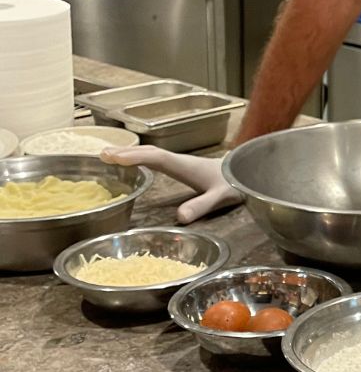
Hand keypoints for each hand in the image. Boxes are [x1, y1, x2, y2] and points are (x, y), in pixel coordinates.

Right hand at [99, 145, 241, 223]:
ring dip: (129, 152)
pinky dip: (139, 158)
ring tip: (107, 154)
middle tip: (101, 154)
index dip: (135, 157)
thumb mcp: (220, 196)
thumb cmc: (235, 183)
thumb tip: (180, 218)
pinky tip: (131, 162)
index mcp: (184, 165)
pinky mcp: (181, 167)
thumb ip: (202, 205)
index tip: (113, 157)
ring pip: (150, 154)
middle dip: (125, 152)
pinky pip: (155, 160)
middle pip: (148, 152)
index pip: (156, 158)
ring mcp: (179, 162)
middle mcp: (179, 161)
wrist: (248, 172)